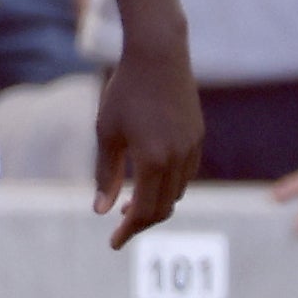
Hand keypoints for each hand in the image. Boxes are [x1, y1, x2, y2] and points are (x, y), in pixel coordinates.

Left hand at [90, 44, 200, 243]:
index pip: (144, 211)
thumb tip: (100, 211)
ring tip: (130, 202)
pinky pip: (186, 174)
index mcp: (152, 161)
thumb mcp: (107, 132)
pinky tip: (150, 178)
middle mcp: (177, 159)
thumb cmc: (125, 91)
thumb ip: (106, 174)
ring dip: (156, 204)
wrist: (159, 54)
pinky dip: (168, 186)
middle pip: (163, 208)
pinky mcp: (197, 136)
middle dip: (141, 222)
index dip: (128, 230)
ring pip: (177, 192)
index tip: (113, 242)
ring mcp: (192, 147)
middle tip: (120, 227)